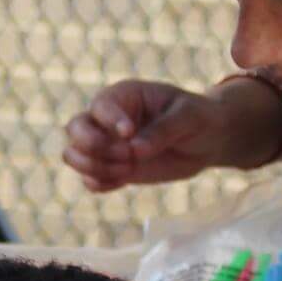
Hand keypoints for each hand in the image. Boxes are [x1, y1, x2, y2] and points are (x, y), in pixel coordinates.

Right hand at [62, 79, 229, 192]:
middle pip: (75, 129)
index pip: (100, 106)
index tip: (130, 133)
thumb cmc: (199, 118)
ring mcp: (107, 145)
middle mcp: (107, 119)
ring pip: (73, 155)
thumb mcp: (189, 116)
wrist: (207, 141)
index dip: (109, 121)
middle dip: (94, 146)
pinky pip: (89, 179)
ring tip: (128, 169)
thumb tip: (135, 149)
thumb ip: (163, 129)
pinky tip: (124, 179)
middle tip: (128, 155)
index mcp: (123, 96)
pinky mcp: (112, 169)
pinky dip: (100, 184)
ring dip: (95, 167)